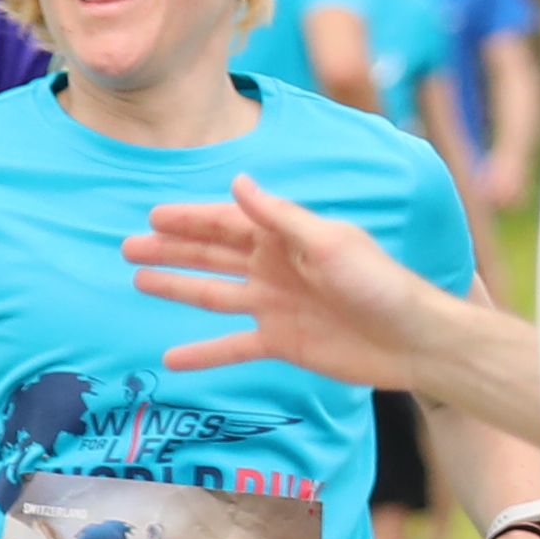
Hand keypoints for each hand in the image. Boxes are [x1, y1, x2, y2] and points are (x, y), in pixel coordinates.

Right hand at [131, 177, 499, 408]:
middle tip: (127, 246)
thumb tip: (237, 182)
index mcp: (286, 238)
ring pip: (214, 293)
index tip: (152, 217)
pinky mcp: (282, 343)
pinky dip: (205, 352)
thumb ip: (280, 218)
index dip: (189, 220)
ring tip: (138, 280)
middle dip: (171, 249)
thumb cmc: (380, 283)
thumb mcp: (328, 243)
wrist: (412, 341)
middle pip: (212, 255)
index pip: (226, 223)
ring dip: (178, 286)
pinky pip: (233, 346)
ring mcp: (276, 306)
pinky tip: (173, 356)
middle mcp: (275, 268)